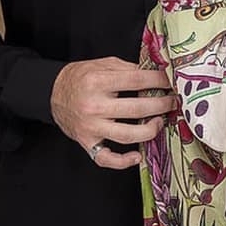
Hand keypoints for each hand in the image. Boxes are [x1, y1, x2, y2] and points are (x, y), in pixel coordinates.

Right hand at [51, 57, 175, 169]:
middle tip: (173, 102)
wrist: (52, 92)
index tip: (171, 81)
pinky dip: (123, 161)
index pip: (137, 80)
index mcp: (99, 81)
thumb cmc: (81, 77)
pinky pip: (106, 158)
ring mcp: (91, 127)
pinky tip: (138, 155)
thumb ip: (128, 69)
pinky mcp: (87, 143)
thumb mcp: (104, 64)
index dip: (158, 81)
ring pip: (127, 135)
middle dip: (161, 105)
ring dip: (150, 130)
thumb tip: (156, 73)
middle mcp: (94, 106)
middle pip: (137, 108)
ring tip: (160, 122)